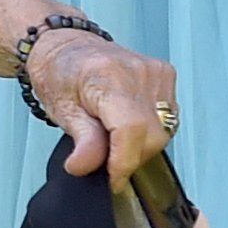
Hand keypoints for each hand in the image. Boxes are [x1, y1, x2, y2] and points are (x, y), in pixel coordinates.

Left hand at [26, 25, 181, 176]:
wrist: (67, 47)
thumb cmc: (60, 74)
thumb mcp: (61, 111)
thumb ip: (82, 140)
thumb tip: (86, 166)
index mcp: (107, 76)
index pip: (131, 129)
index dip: (124, 161)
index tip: (113, 180)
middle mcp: (138, 71)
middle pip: (151, 134)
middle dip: (129, 157)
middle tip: (105, 160)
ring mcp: (156, 72)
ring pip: (164, 131)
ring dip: (139, 145)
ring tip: (112, 136)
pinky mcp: (167, 76)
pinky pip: (167, 118)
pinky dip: (149, 131)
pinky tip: (127, 125)